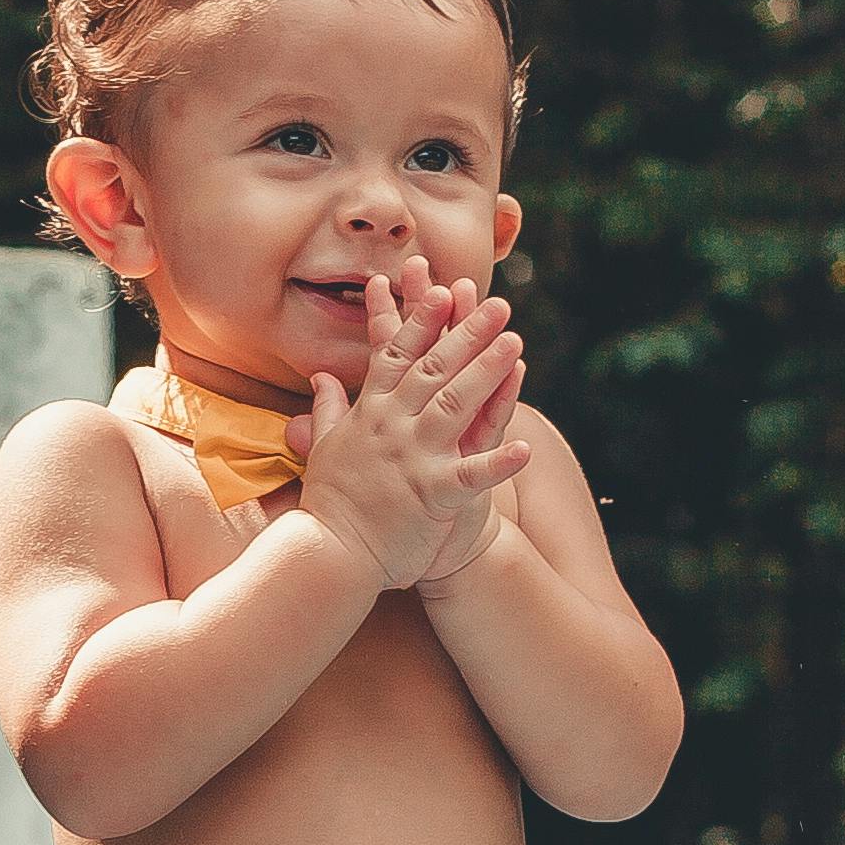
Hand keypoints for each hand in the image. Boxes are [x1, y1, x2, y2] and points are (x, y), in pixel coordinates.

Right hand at [293, 255, 534, 592]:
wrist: (329, 556)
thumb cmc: (329, 505)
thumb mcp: (325, 447)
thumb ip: (328, 408)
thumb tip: (320, 375)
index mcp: (371, 413)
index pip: (398, 355)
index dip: (421, 320)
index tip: (442, 289)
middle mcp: (393, 427)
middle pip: (435, 368)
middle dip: (467, 332)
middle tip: (498, 304)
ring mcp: (413, 458)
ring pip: (456, 405)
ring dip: (487, 372)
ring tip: (515, 342)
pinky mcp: (431, 494)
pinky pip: (471, 476)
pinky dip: (498, 463)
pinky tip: (525, 449)